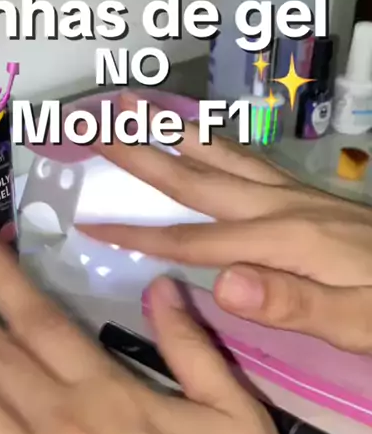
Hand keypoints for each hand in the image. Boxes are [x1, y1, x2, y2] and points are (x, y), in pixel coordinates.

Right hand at [78, 95, 371, 353]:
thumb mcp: (357, 323)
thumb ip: (292, 303)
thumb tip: (222, 283)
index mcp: (283, 240)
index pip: (195, 240)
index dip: (139, 235)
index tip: (89, 223)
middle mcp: (281, 207)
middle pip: (198, 179)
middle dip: (143, 155)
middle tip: (98, 127)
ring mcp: (295, 196)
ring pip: (222, 159)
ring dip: (175, 136)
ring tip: (137, 110)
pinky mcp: (307, 197)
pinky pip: (249, 161)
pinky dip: (216, 146)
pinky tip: (204, 141)